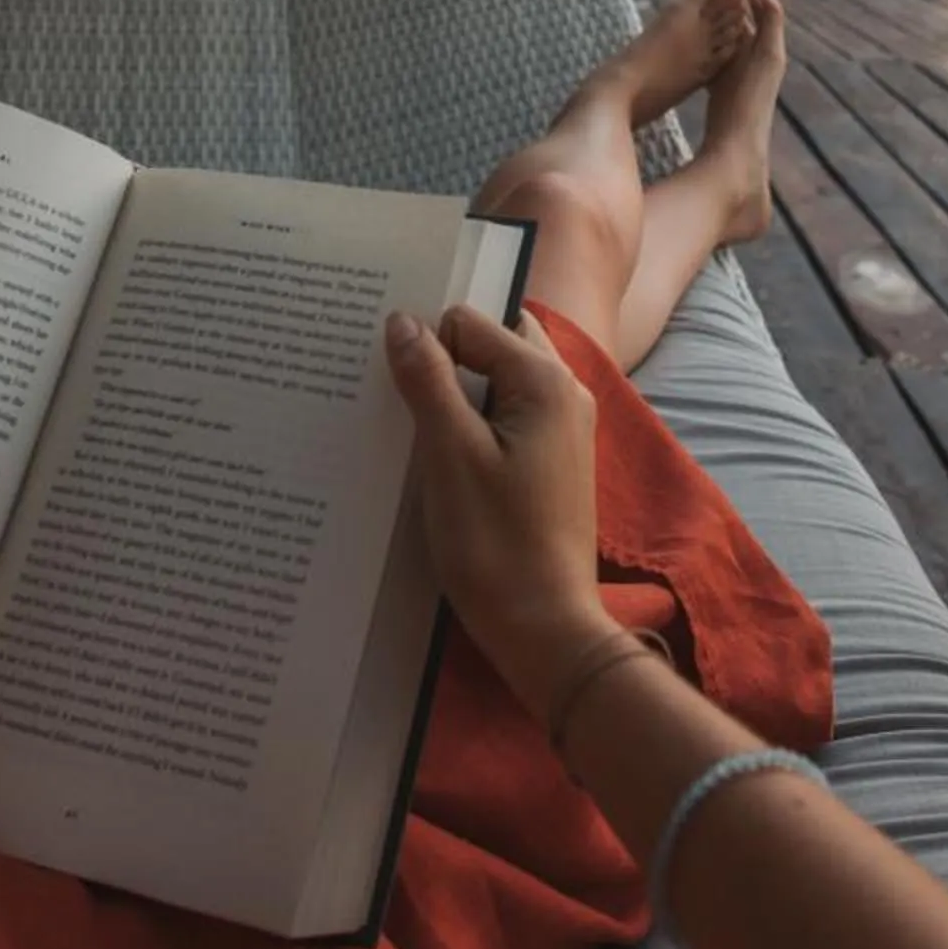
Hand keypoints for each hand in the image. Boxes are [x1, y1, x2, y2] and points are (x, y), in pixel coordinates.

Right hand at [383, 305, 618, 712]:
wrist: (545, 627)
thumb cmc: (495, 543)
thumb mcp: (449, 455)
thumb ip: (427, 380)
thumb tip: (402, 320)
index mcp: (545, 380)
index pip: (469, 322)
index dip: (423, 341)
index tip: (383, 373)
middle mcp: (564, 393)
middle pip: (492, 343)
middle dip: (442, 355)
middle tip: (391, 388)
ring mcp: (563, 429)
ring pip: (498, 381)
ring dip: (454, 391)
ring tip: (404, 421)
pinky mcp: (553, 463)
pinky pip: (507, 416)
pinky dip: (471, 421)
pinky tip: (433, 452)